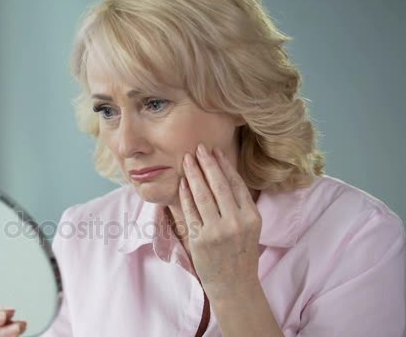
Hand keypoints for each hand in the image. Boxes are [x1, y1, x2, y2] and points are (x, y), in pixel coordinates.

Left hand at [179, 143, 262, 298]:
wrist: (234, 285)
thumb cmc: (240, 253)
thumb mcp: (250, 228)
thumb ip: (239, 205)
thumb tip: (223, 174)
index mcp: (252, 217)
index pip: (236, 184)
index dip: (224, 165)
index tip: (215, 151)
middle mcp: (236, 222)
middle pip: (219, 185)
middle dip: (207, 163)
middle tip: (198, 148)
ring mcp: (217, 231)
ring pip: (202, 195)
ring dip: (193, 174)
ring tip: (186, 160)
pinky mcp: (200, 239)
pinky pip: (190, 211)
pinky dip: (185, 194)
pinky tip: (182, 182)